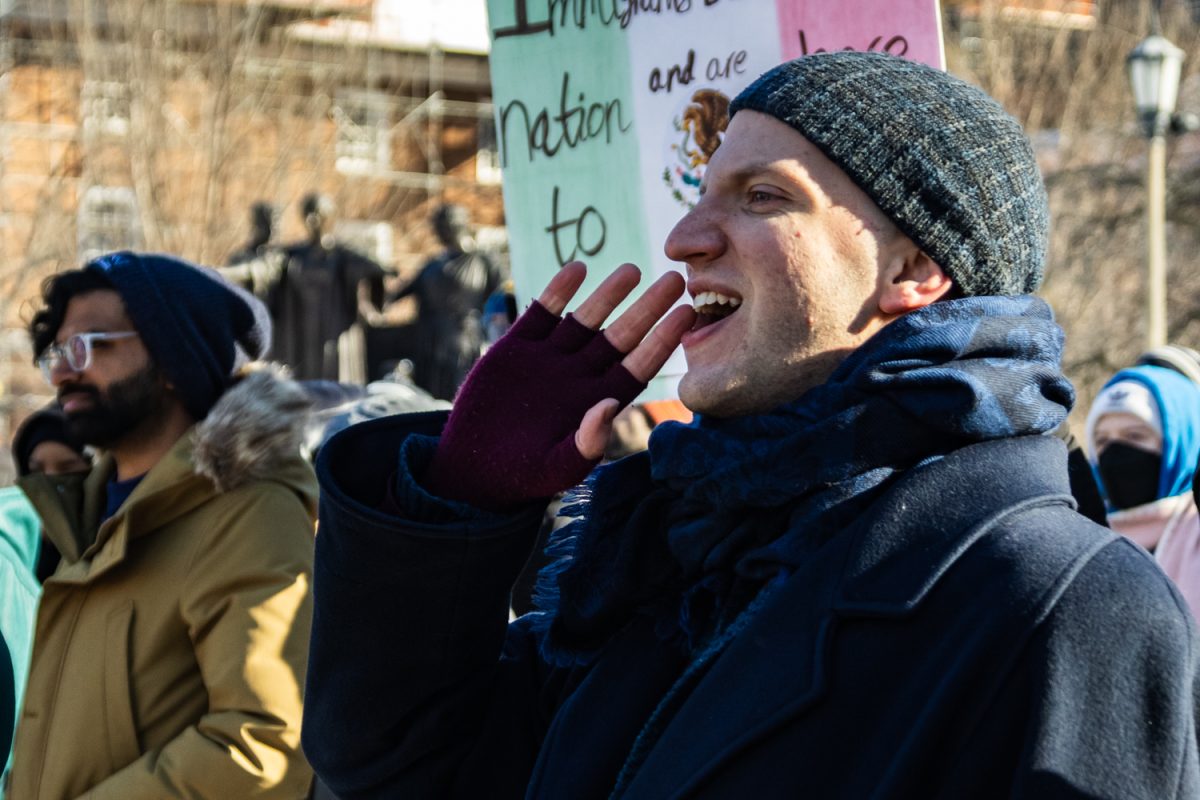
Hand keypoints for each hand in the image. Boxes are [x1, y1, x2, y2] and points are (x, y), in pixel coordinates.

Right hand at [423, 261, 694, 509]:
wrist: (473, 467)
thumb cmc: (523, 475)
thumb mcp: (557, 467)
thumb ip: (587, 442)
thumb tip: (612, 407)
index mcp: (598, 402)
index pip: (639, 365)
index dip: (663, 341)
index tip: (686, 315)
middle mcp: (580, 375)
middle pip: (622, 336)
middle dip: (647, 309)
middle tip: (676, 280)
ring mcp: (549, 358)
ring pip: (586, 319)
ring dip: (609, 294)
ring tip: (632, 270)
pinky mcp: (516, 347)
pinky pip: (542, 313)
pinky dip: (558, 291)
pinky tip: (577, 270)